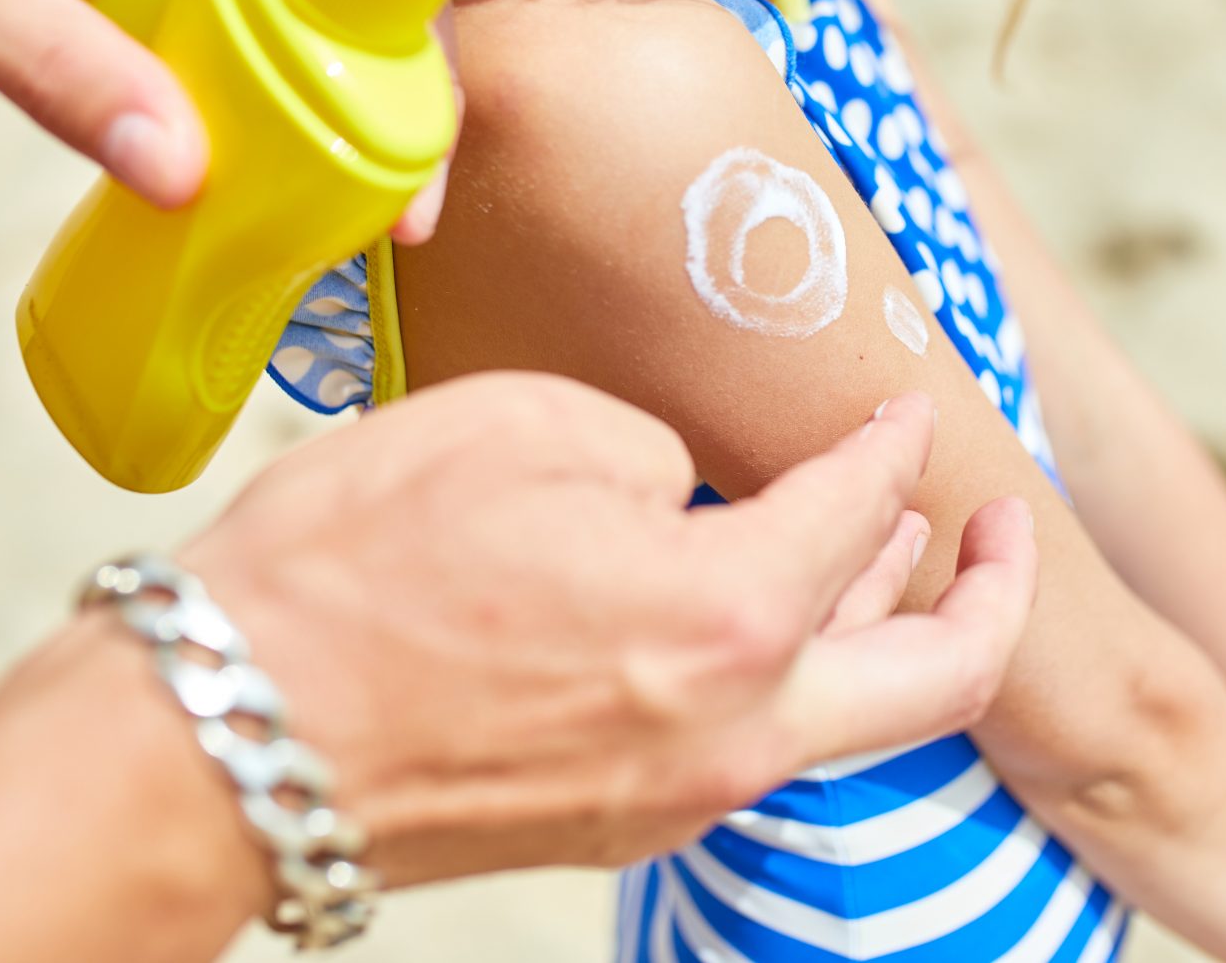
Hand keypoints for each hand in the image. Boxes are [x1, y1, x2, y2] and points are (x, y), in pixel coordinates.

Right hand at [184, 374, 1038, 883]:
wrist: (221, 740)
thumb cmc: (352, 572)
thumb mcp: (520, 430)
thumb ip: (655, 450)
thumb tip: (694, 494)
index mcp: (726, 619)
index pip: (862, 513)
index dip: (895, 444)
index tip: (904, 408)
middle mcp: (733, 728)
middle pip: (938, 677)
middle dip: (994, 591)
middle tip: (1004, 523)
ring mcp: (680, 789)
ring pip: (848, 712)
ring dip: (886, 628)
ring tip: (891, 553)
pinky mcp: (621, 817)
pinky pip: (756, 737)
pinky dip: (792, 666)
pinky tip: (761, 609)